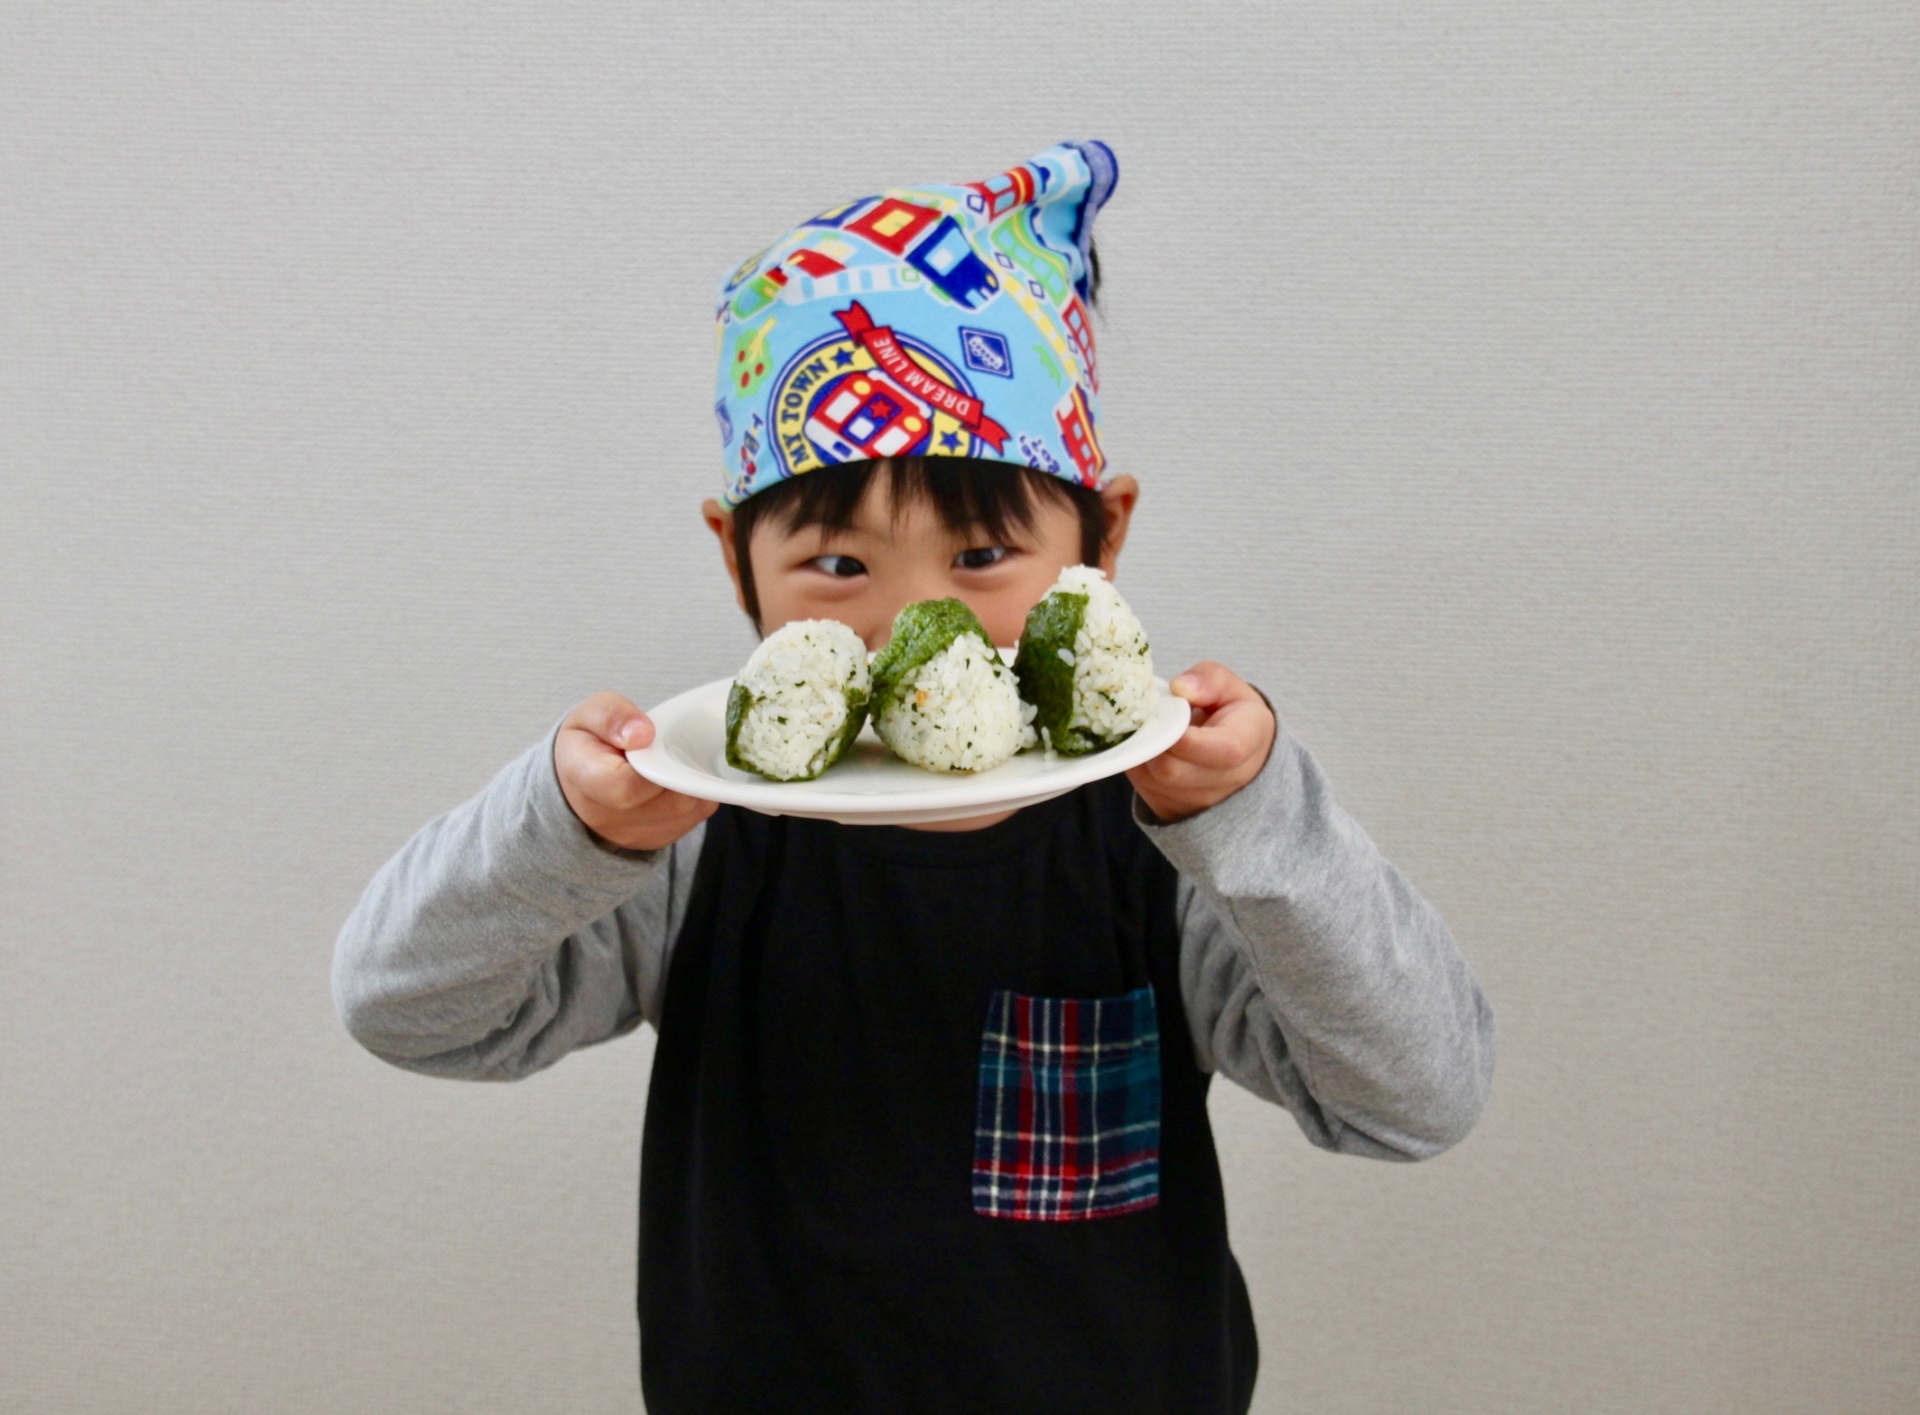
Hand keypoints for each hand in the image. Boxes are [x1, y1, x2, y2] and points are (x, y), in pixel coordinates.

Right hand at [555, 692, 717, 851]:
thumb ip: (612, 716)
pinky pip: (694, 818)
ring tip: (673, 760)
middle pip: (668, 802)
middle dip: (683, 770)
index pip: (624, 787)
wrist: (579, 779)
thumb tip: (642, 734)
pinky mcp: (654, 840)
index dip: (654, 767)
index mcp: (583, 778)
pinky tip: (678, 777)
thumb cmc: (589, 741)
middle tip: (673, 746)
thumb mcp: (590, 712)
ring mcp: (631, 834)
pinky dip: (697, 794)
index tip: (656, 741)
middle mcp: (605, 816)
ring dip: (694, 781)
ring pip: (687, 810)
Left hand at [1126, 662, 1276, 824]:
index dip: (1185, 736)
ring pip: (1152, 780)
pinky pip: (1143, 789)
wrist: (1242, 756)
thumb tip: (1180, 688)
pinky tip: (1150, 749)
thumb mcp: (1230, 687)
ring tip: (1152, 732)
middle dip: (1153, 741)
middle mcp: (1227, 783)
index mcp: (1247, 744)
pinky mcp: (1174, 811)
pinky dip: (1139, 766)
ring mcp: (1200, 803)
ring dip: (1142, 753)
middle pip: (1172, 770)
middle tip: (1148, 718)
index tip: (1165, 714)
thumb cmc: (1234, 716)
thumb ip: (1208, 680)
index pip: (1220, 751)